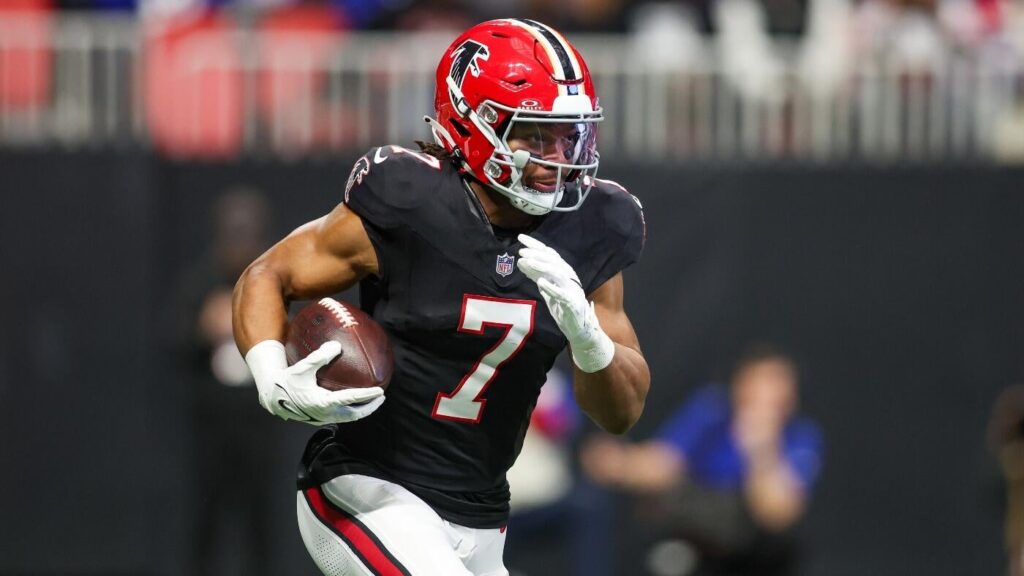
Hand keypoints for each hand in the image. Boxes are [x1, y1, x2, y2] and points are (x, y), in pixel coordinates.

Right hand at [245, 340, 383, 424]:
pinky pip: (341, 417)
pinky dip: (352, 411)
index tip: (380, 390)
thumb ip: (320, 356)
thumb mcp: (303, 366)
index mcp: (322, 402)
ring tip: (373, 402)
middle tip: (381, 396)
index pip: (351, 399)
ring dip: (362, 411)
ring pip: (348, 418)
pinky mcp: (319, 419)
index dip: (367, 396)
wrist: (273, 396)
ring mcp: (322, 418)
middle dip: (370, 406)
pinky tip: (356, 403)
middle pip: (354, 413)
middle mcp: (324, 413)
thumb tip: (337, 345)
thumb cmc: (289, 379)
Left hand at [517, 234, 614, 372]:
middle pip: (552, 260)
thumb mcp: (547, 288)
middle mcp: (569, 276)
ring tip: (527, 262)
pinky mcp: (572, 302)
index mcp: (563, 271)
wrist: (579, 327)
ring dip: (541, 266)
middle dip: (536, 253)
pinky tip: (540, 282)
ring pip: (557, 272)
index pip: (548, 253)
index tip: (520, 237)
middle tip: (521, 251)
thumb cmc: (563, 306)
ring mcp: (571, 289)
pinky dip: (551, 287)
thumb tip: (521, 262)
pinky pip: (561, 293)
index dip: (535, 244)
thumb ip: (537, 275)